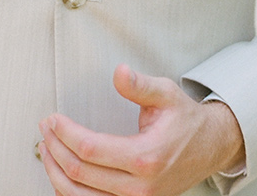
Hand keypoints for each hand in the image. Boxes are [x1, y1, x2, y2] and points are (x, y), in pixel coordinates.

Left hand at [38, 64, 245, 195]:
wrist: (210, 147)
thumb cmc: (185, 119)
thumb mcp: (166, 93)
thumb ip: (139, 85)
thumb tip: (119, 73)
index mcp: (146, 157)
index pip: (91, 149)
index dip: (65, 133)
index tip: (52, 118)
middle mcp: (140, 187)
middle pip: (80, 174)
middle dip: (55, 149)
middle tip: (45, 128)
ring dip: (56, 174)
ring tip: (47, 150)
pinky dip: (70, 193)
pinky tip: (61, 173)